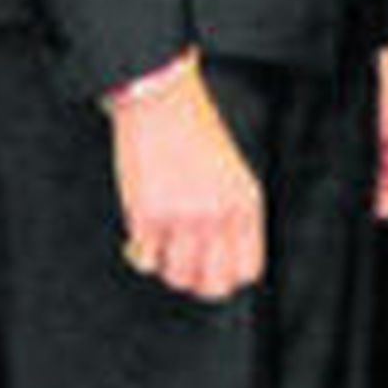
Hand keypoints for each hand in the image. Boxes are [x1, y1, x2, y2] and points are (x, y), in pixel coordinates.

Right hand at [110, 55, 264, 301]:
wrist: (162, 103)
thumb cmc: (194, 135)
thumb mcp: (231, 175)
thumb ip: (231, 217)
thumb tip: (212, 262)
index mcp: (246, 206)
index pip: (247, 270)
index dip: (227, 275)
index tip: (211, 268)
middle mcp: (219, 217)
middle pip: (214, 285)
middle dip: (196, 282)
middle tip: (182, 266)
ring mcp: (184, 219)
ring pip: (178, 278)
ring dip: (166, 268)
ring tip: (160, 248)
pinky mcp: (148, 216)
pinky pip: (146, 260)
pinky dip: (140, 255)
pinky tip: (140, 238)